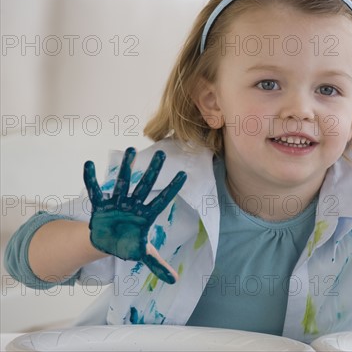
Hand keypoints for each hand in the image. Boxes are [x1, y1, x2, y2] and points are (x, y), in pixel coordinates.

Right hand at [83, 147, 186, 283]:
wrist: (107, 242)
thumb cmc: (128, 245)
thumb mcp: (143, 254)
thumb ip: (158, 264)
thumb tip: (175, 280)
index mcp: (146, 216)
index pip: (162, 200)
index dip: (172, 189)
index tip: (184, 175)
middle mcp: (133, 205)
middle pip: (144, 186)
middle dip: (153, 172)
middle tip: (162, 155)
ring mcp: (117, 203)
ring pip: (121, 183)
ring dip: (125, 168)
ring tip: (130, 149)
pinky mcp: (100, 206)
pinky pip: (94, 191)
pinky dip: (90, 179)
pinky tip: (89, 164)